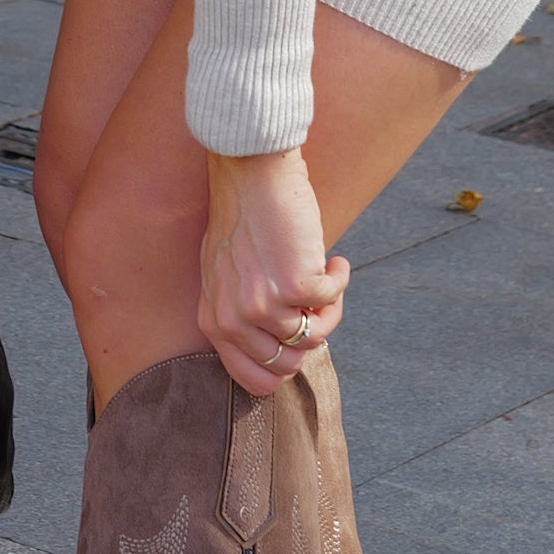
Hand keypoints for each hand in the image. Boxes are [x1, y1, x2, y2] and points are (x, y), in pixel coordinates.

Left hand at [199, 149, 347, 395]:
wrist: (250, 173)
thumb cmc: (241, 216)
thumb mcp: (222, 274)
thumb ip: (238, 313)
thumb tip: (279, 343)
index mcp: (214, 322)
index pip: (254, 380)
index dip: (284, 364)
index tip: (297, 334)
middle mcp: (234, 321)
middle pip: (289, 366)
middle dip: (308, 335)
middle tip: (311, 301)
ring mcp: (264, 306)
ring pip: (315, 337)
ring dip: (328, 306)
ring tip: (322, 272)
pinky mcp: (296, 286)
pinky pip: (333, 301)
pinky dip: (339, 279)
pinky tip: (331, 258)